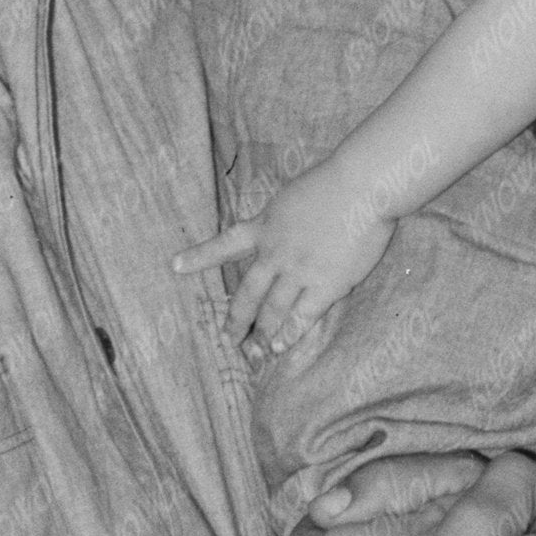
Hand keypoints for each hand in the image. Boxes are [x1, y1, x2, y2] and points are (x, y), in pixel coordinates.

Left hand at [192, 159, 396, 367]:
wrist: (361, 186)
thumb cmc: (334, 182)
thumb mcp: (291, 197)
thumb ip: (281, 220)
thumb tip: (278, 230)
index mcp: (264, 227)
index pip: (225, 244)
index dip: (199, 257)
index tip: (174, 265)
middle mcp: (275, 253)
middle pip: (248, 293)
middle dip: (236, 319)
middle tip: (228, 340)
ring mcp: (298, 271)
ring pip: (273, 311)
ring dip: (261, 334)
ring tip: (254, 353)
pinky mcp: (325, 285)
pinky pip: (303, 317)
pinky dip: (290, 335)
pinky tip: (280, 348)